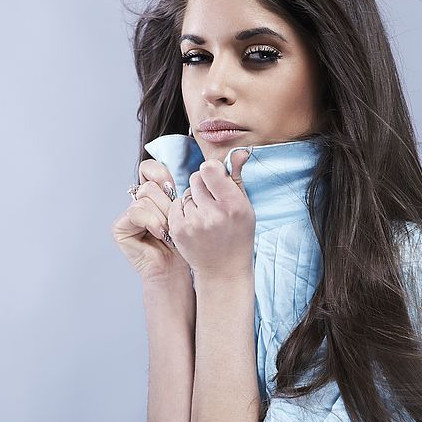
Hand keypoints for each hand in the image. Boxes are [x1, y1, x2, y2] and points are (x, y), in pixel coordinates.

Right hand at [111, 159, 190, 284]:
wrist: (175, 268)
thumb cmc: (183, 243)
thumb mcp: (184, 212)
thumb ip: (176, 192)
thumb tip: (171, 177)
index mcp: (153, 195)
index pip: (149, 168)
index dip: (160, 174)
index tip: (171, 187)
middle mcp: (138, 201)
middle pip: (150, 186)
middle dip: (167, 205)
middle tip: (173, 223)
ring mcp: (128, 214)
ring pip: (145, 200)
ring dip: (161, 217)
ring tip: (168, 232)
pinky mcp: (120, 226)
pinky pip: (136, 212)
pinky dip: (151, 222)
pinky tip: (159, 234)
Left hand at [168, 149, 254, 281]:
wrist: (224, 270)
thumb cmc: (238, 235)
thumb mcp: (245, 207)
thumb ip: (237, 177)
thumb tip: (240, 151)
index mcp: (233, 205)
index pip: (209, 168)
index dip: (212, 171)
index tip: (217, 179)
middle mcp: (213, 214)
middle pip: (195, 178)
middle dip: (202, 186)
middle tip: (212, 201)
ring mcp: (194, 223)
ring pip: (186, 193)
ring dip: (193, 200)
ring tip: (205, 216)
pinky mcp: (178, 230)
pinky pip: (176, 206)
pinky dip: (183, 211)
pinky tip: (195, 224)